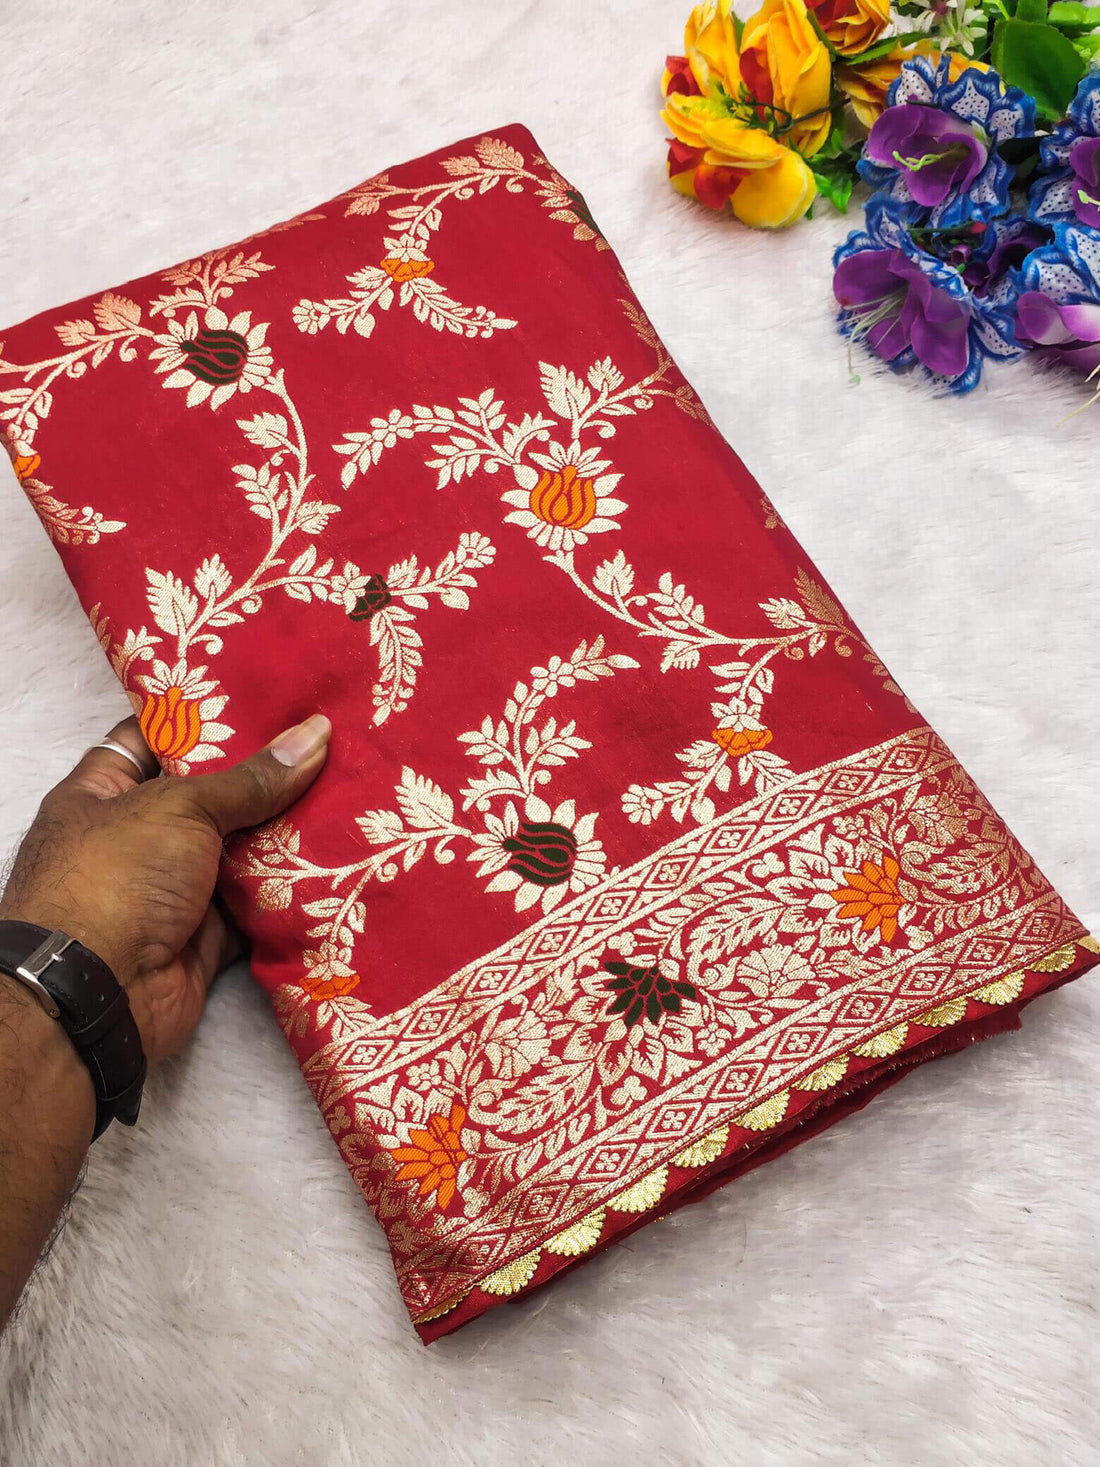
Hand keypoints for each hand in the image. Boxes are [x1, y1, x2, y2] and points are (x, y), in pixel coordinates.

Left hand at [0, 711, 330, 1061]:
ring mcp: (173, 888)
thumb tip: (316, 734)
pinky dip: (291, 889)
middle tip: (325, 740)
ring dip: (285, 832)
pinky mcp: (208, 934)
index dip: (203, 717)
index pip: (154, 738)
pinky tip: (338, 856)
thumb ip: (251, 778)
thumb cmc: (117, 877)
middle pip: (210, 795)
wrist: (100, 992)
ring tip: (347, 789)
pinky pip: (257, 903)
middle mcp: (138, 837)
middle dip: (263, 775)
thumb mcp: (180, 807)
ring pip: (239, 850)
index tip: (263, 697)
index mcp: (105, 792)